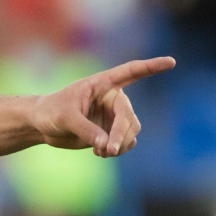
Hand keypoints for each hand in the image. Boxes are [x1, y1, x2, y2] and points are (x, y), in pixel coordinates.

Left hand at [33, 57, 175, 158]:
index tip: (171, 62)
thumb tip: (107, 145)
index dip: (151, 67)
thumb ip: (86, 130)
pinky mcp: (112, 132)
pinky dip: (117, 150)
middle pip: (129, 116)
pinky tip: (101, 153)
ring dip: (120, 144)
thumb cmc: (52, 111)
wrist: (44, 125)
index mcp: (103, 84)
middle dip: (121, 134)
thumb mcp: (65, 118)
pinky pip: (126, 142)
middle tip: (109, 150)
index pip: (131, 72)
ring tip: (100, 152)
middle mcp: (113, 98)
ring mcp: (114, 116)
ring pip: (131, 131)